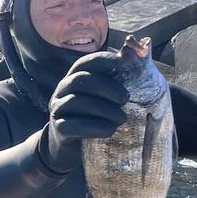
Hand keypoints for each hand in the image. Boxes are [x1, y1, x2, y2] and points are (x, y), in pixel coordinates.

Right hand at [39, 53, 128, 173]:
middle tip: (126, 98)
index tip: (123, 66)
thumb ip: (121, 76)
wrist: (74, 147)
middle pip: (80, 80)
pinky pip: (73, 126)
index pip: (85, 63)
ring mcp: (58, 110)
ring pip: (76, 102)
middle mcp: (62, 90)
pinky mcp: (59, 130)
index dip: (103, 61)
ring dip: (104, 109)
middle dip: (106, 87)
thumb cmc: (96, 116)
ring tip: (121, 118)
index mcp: (75, 77)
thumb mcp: (107, 96)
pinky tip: (110, 130)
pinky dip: (95, 127)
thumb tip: (137, 50)